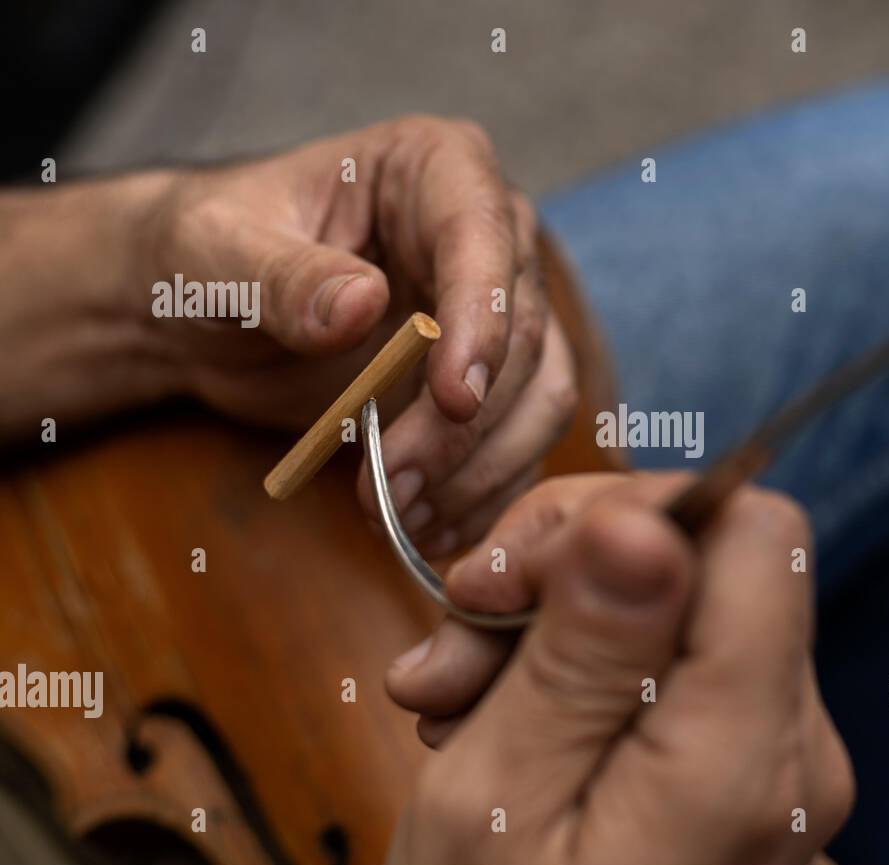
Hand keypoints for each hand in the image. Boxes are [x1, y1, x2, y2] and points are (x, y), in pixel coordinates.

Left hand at [150, 116, 576, 552]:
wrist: (206, 314)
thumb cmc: (204, 254)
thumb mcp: (212, 253)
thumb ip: (279, 274)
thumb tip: (362, 304)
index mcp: (435, 168)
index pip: (484, 237)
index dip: (481, 321)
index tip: (454, 398)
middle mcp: (487, 236)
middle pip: (523, 334)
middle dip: (465, 425)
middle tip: (395, 488)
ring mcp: (496, 313)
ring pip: (540, 396)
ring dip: (482, 470)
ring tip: (401, 517)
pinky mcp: (491, 381)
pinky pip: (518, 443)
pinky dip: (482, 494)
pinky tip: (427, 528)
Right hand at [385, 473, 854, 864]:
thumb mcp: (500, 798)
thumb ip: (584, 653)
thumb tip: (643, 520)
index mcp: (747, 755)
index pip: (753, 532)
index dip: (628, 516)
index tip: (514, 575)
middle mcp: (794, 751)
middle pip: (708, 559)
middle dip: (562, 572)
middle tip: (455, 638)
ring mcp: (777, 763)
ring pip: (679, 603)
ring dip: (551, 623)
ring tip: (455, 699)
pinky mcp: (745, 770)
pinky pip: (675, 666)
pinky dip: (582, 669)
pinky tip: (502, 718)